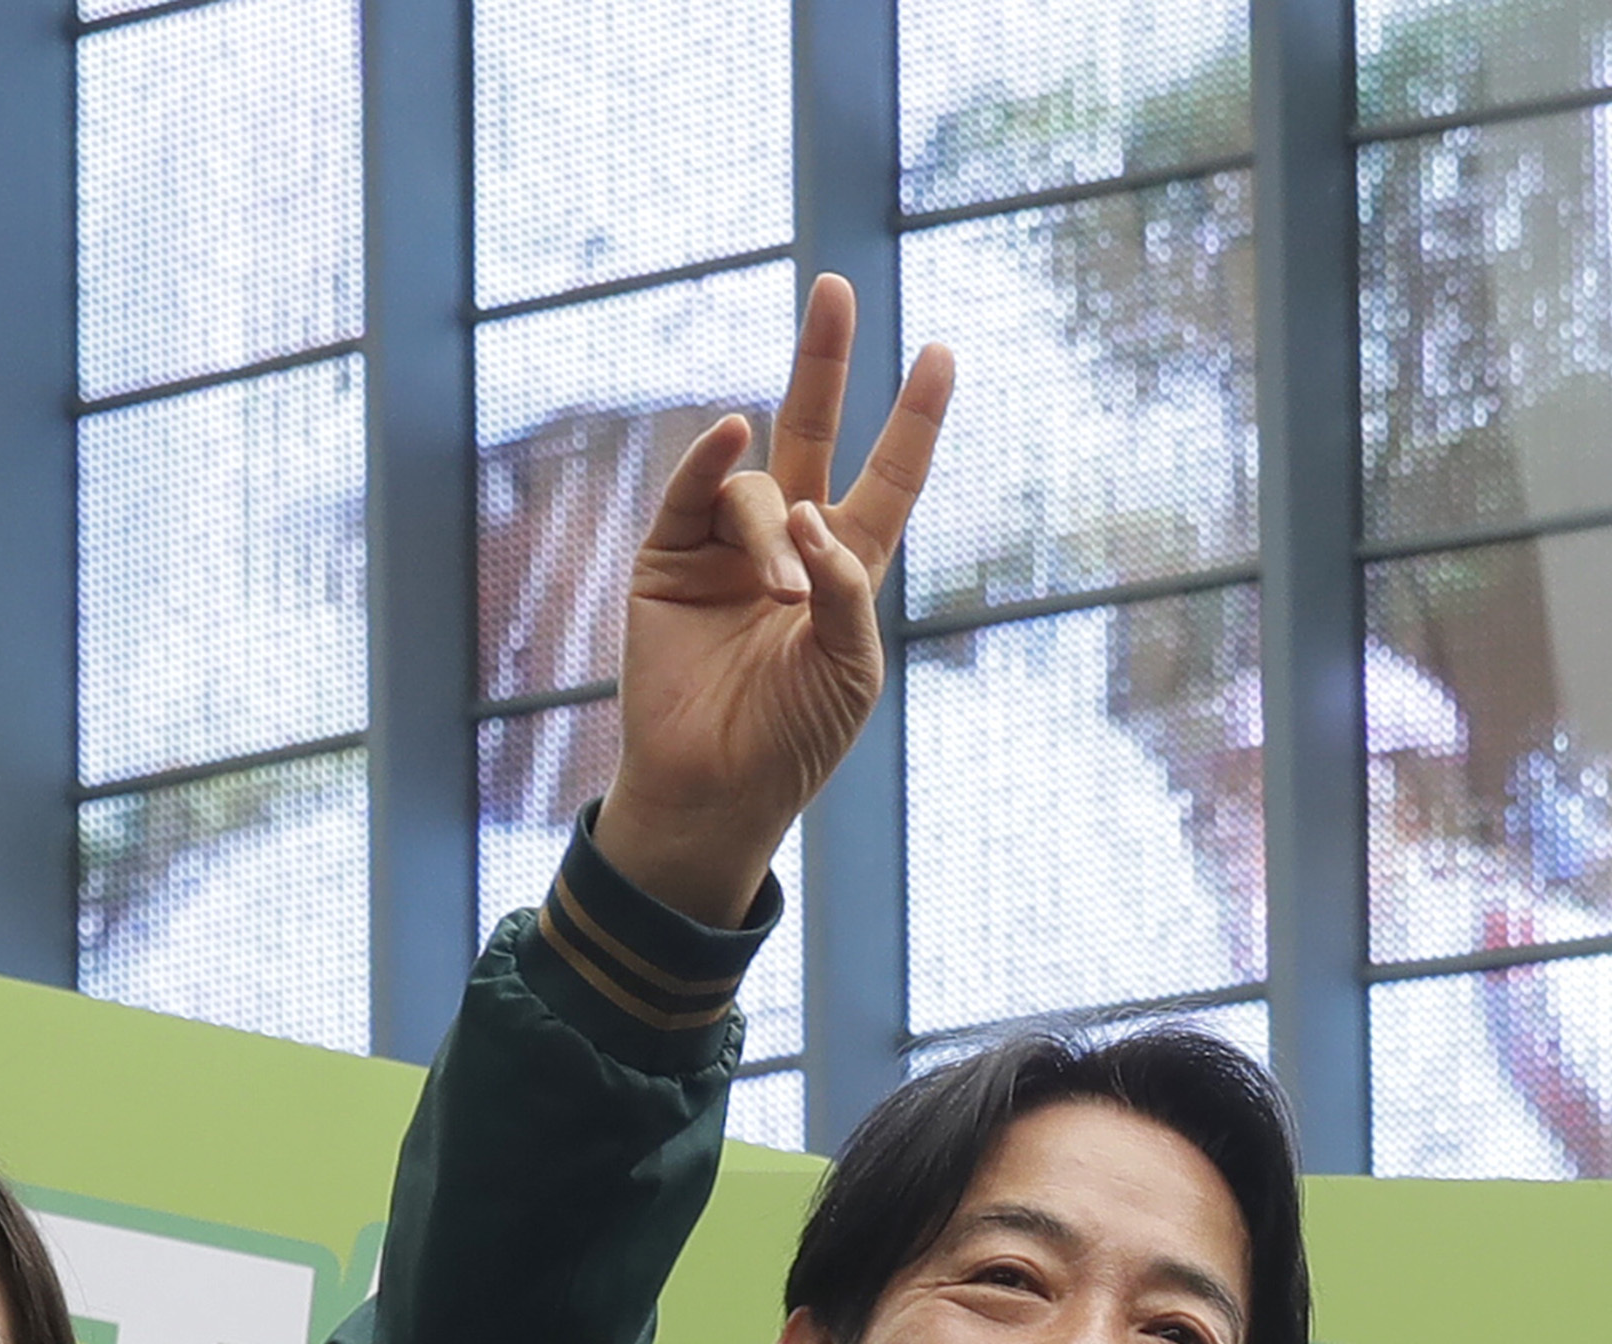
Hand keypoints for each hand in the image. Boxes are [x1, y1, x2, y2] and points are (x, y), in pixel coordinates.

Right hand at [601, 276, 954, 930]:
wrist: (714, 787)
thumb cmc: (795, 739)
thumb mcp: (849, 666)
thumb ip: (846, 586)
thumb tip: (811, 514)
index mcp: (848, 568)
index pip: (890, 476)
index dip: (915, 419)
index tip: (942, 352)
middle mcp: (789, 542)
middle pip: (813, 430)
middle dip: (824, 361)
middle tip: (836, 288)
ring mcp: (726, 544)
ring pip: (759, 488)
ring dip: (775, 534)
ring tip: (780, 604)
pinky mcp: (668, 554)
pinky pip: (694, 490)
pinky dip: (712, 461)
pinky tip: (731, 436)